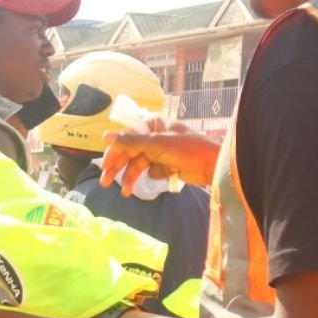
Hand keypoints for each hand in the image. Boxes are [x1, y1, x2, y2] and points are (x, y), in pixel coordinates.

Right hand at [101, 119, 224, 190]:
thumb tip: (105, 135)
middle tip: (105, 182)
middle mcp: (154, 135)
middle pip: (130, 152)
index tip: (104, 167)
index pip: (126, 137)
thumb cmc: (186, 149)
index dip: (114, 152)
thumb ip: (130, 141)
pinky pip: (153, 171)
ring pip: (139, 164)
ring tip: (126, 193)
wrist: (213, 165)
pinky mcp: (167, 164)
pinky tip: (166, 176)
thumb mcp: (156, 144)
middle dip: (119, 168)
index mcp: (152, 123)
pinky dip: (155, 175)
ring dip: (132, 177)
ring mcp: (161, 150)